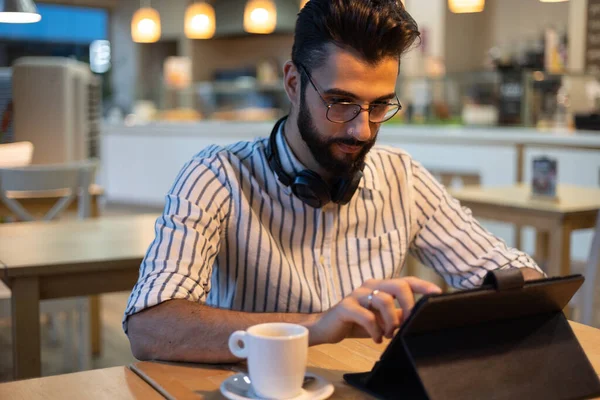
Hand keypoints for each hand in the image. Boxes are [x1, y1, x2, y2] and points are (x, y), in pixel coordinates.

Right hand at [306, 278, 441, 345]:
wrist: (327, 328)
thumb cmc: (357, 322)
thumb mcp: (382, 320)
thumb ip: (398, 316)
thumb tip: (420, 317)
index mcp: (380, 286)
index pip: (405, 281)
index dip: (423, 285)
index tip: (438, 293)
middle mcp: (370, 286)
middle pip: (398, 285)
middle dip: (409, 305)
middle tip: (407, 322)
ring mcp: (357, 295)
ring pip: (384, 300)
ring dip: (390, 321)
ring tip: (388, 334)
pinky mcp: (346, 306)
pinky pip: (366, 316)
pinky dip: (375, 330)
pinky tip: (376, 338)